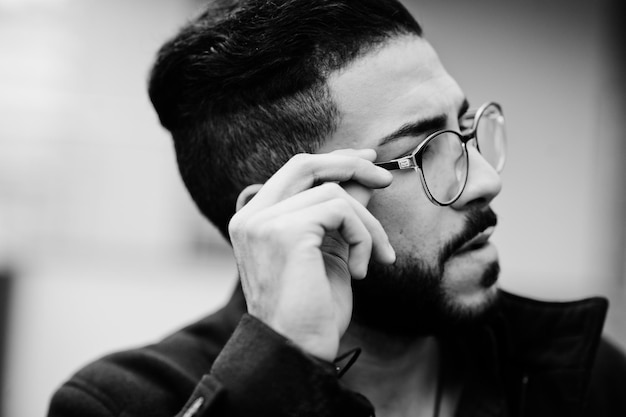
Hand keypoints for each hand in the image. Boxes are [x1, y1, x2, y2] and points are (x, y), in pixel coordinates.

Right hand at [228, 149, 395, 360]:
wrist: (299, 350)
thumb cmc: (313, 309)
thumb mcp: (332, 251)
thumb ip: (341, 213)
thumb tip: (364, 179)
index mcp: (256, 220)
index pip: (294, 172)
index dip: (333, 161)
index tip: (367, 161)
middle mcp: (251, 216)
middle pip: (305, 164)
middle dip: (351, 166)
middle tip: (385, 180)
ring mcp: (264, 222)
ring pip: (332, 192)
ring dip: (366, 224)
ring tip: (375, 258)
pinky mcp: (285, 232)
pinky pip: (340, 211)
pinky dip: (363, 236)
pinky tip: (362, 269)